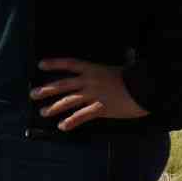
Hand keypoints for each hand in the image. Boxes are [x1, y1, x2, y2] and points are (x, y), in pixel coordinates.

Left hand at [32, 58, 148, 130]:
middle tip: (33, 94)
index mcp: (94, 69)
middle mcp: (90, 81)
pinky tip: (62, 126)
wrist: (148, 88)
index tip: (40, 64)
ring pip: (68, 101)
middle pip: (63, 85)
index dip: (54, 63)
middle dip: (46, 90)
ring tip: (43, 112)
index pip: (70, 64)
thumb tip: (126, 54)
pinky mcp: (101, 109)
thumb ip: (116, 66)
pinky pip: (82, 116)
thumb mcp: (124, 67)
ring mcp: (94, 95)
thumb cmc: (138, 77)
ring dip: (54, 107)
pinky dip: (71, 121)